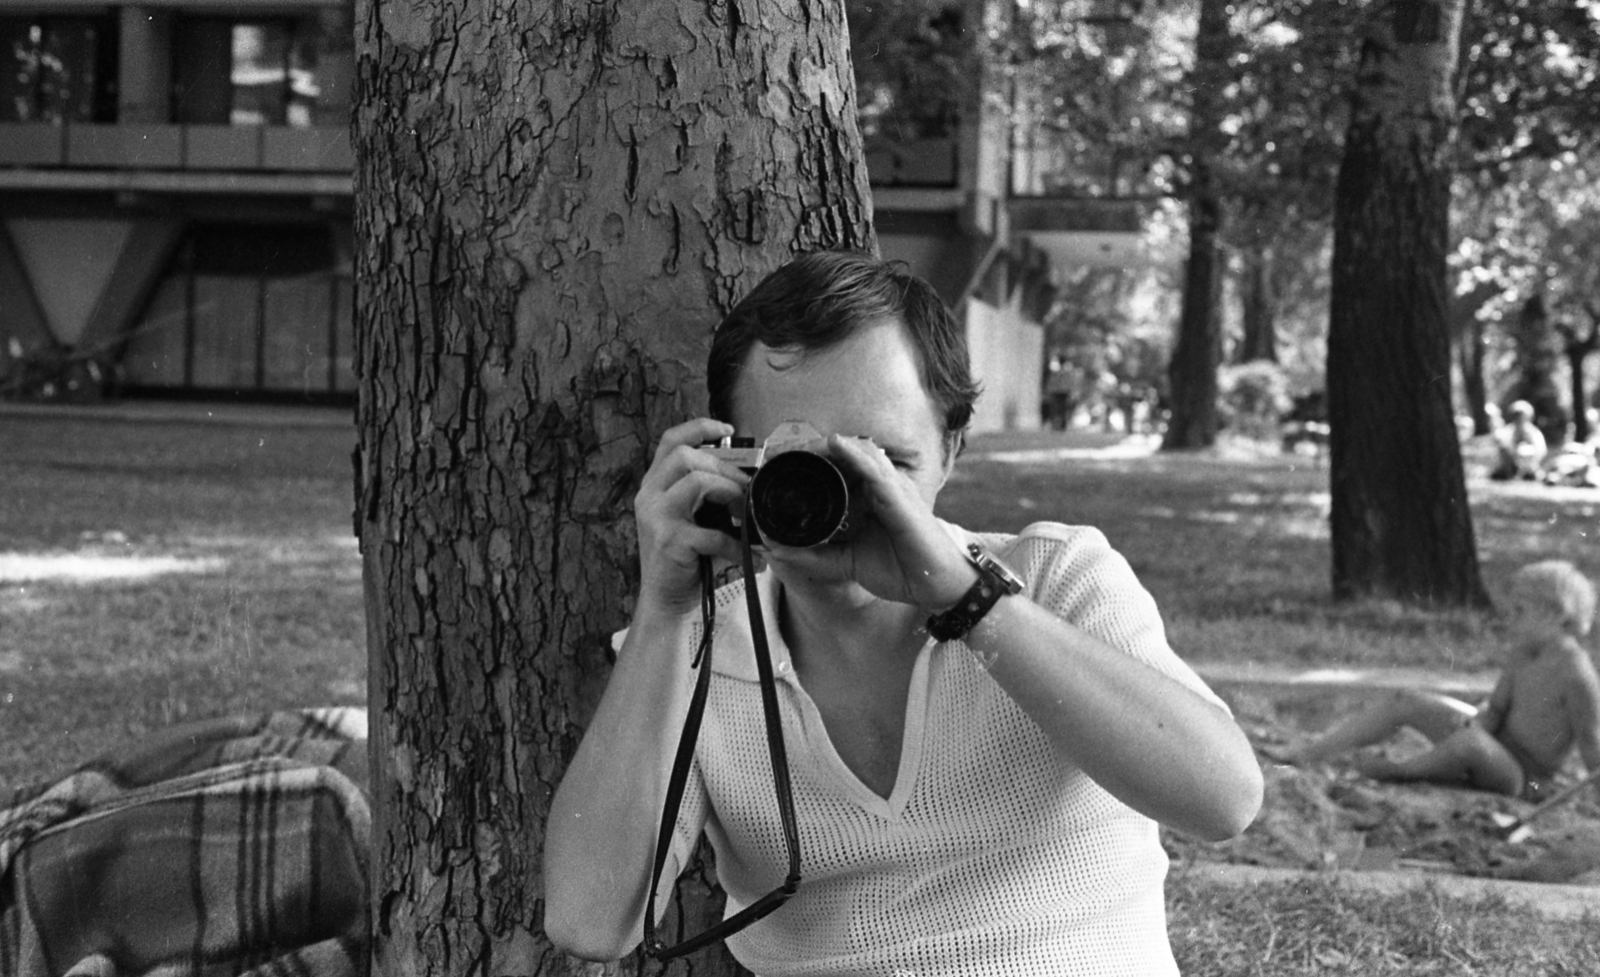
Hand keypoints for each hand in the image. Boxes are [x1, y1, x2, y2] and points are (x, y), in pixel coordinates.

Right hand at [634, 418, 750, 611]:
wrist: (665, 599)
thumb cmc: (684, 557)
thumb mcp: (689, 517)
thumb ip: (705, 495)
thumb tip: (746, 478)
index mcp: (654, 485)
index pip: (670, 441)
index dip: (699, 427)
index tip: (728, 429)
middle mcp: (649, 495)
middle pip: (685, 456)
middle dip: (723, 467)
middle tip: (745, 487)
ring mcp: (656, 518)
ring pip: (696, 482)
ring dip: (730, 493)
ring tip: (746, 514)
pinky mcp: (670, 542)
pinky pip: (712, 533)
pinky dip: (737, 545)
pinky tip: (749, 556)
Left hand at [762, 434, 975, 609]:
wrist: (936, 585)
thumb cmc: (902, 569)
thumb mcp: (847, 562)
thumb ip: (816, 555)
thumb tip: (777, 549)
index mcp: (868, 496)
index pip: (836, 467)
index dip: (808, 460)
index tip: (777, 464)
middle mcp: (880, 485)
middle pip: (843, 454)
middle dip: (810, 449)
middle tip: (778, 453)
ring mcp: (891, 486)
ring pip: (857, 452)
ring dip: (826, 446)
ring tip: (798, 446)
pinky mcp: (900, 495)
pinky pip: (875, 468)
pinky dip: (854, 454)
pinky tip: (835, 444)